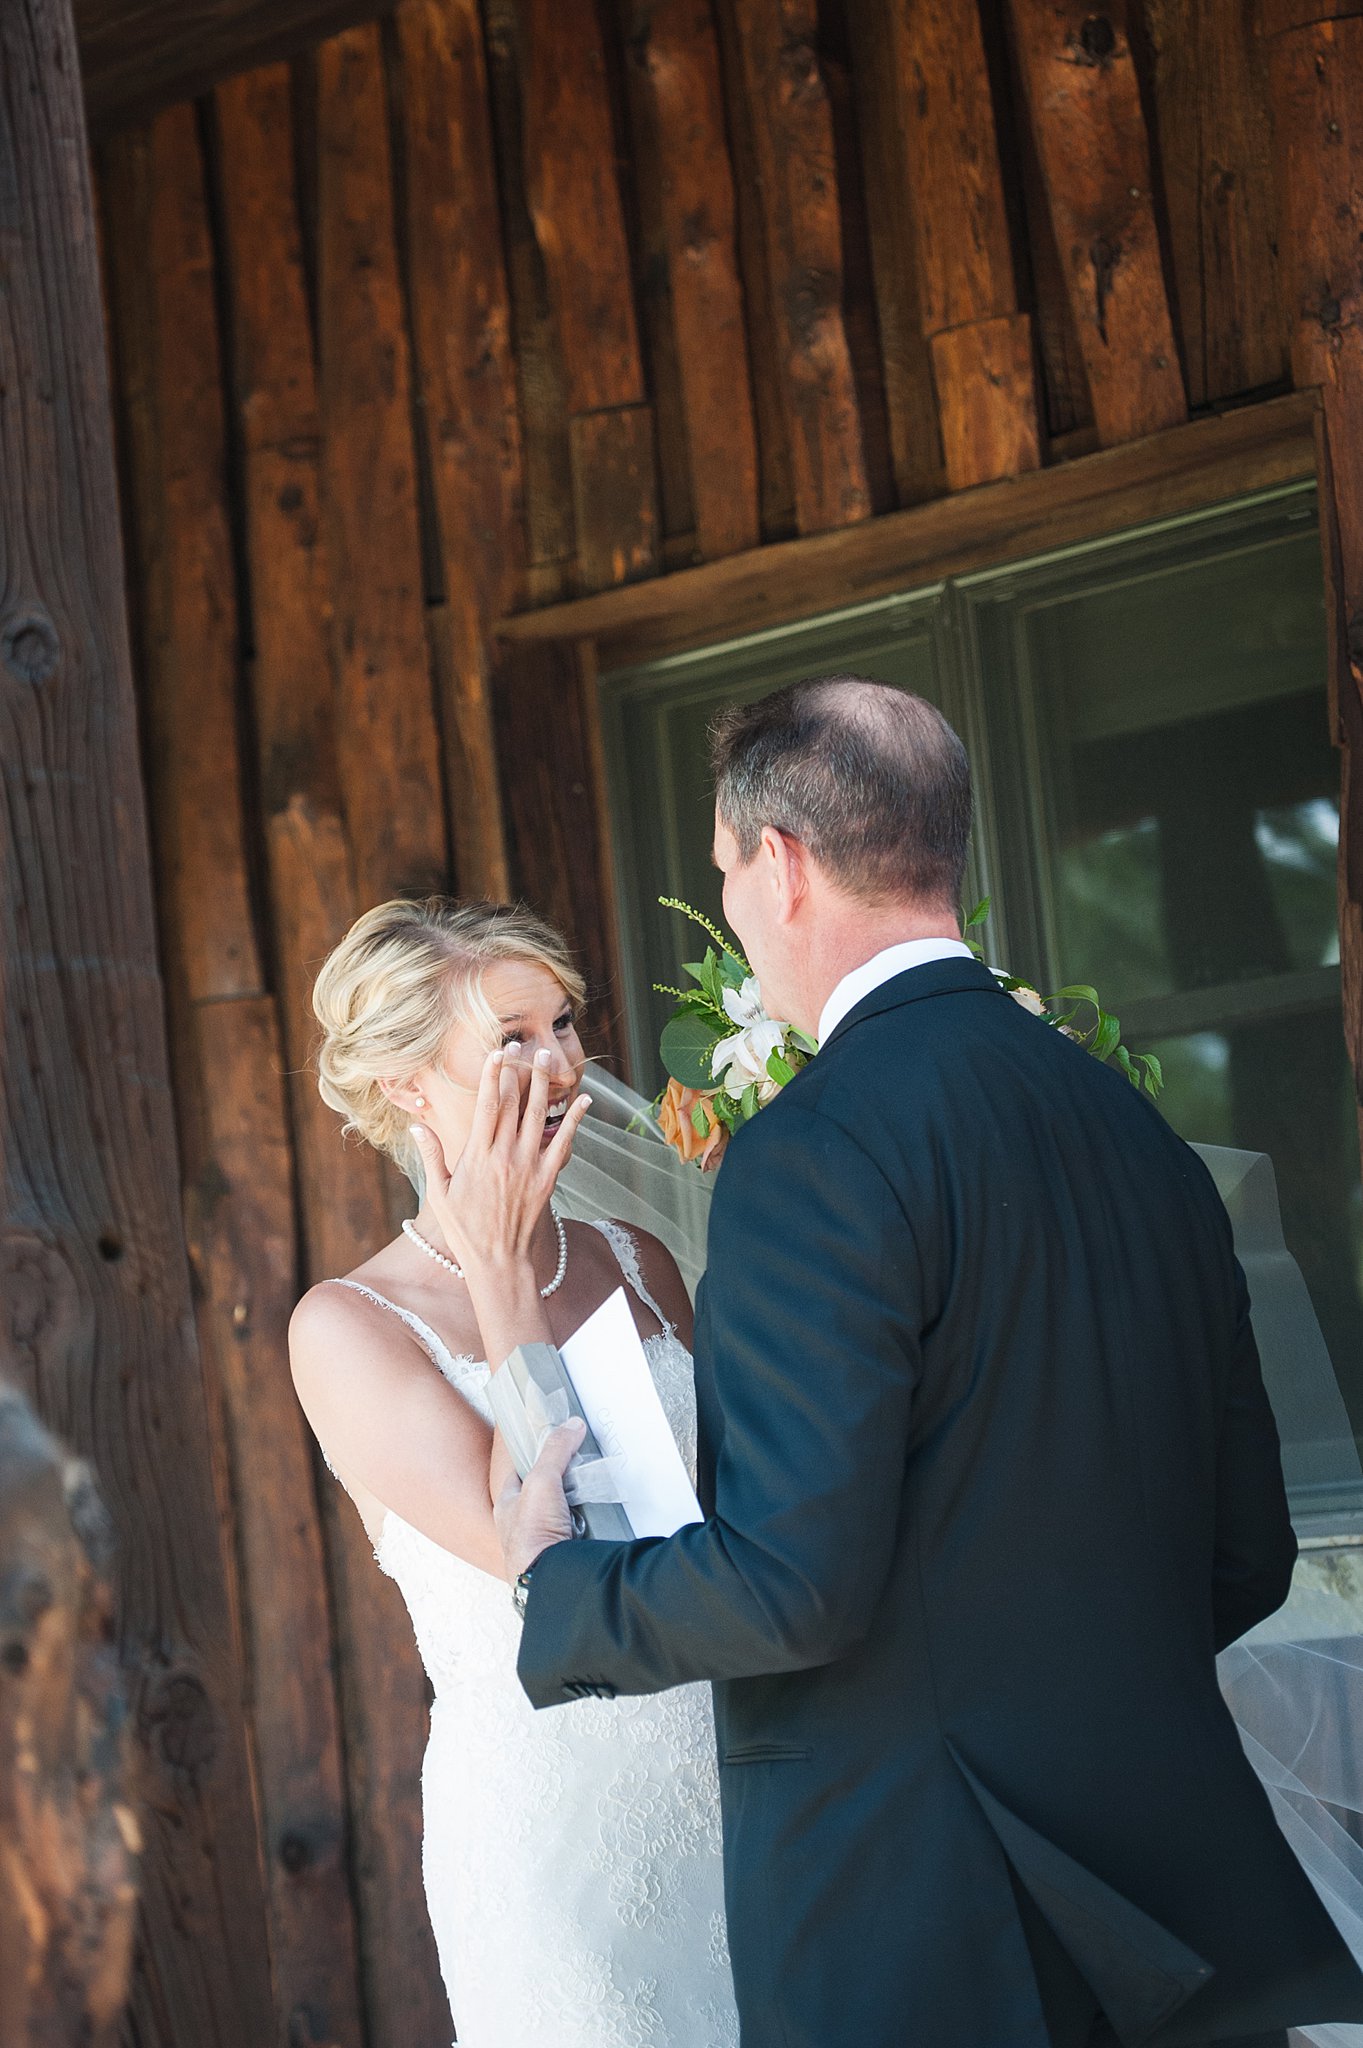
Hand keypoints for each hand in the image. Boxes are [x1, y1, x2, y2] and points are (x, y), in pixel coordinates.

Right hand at [413, 1045, 590, 1278]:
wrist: (497, 1261)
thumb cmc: (464, 1229)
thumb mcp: (440, 1193)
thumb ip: (432, 1156)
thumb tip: (416, 1127)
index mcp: (477, 1156)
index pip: (486, 1105)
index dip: (492, 1076)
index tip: (496, 1053)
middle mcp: (504, 1156)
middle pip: (514, 1103)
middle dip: (518, 1070)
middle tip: (522, 1045)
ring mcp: (529, 1166)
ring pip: (539, 1116)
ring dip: (545, 1085)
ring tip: (548, 1058)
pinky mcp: (548, 1179)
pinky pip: (565, 1144)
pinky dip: (576, 1121)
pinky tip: (585, 1100)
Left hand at [495, 1417, 585, 1581]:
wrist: (551, 1578)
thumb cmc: (532, 1538)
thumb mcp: (542, 1481)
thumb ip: (555, 1451)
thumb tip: (570, 1426)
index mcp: (507, 1507)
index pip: (517, 1474)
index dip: (532, 1458)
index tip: (550, 1445)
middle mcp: (522, 1526)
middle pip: (542, 1494)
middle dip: (560, 1484)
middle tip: (578, 1470)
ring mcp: (543, 1542)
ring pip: (560, 1515)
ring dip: (575, 1507)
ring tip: (592, 1493)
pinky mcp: (563, 1554)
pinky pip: (577, 1533)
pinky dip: (587, 1526)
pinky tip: (597, 1521)